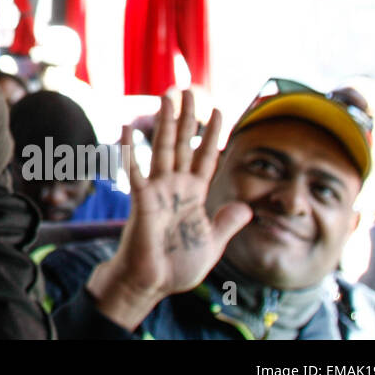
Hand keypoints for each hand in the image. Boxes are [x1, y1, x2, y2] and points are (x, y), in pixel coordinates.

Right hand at [86, 90, 251, 330]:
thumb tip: (247, 209)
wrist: (152, 283)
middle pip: (182, 143)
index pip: (205, 157)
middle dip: (187, 117)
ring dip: (165, 122)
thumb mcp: (213, 244)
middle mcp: (175, 186)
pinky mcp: (142, 200)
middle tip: (189, 90)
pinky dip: (130, 150)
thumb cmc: (178, 266)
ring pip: (162, 148)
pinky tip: (126, 129)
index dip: (212, 135)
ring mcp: (157, 190)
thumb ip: (227, 223)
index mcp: (193, 194)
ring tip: (168, 96)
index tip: (220, 111)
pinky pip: (135, 171)